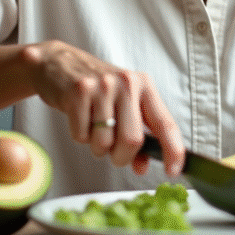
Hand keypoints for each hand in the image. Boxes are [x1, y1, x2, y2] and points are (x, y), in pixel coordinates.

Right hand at [20, 40, 184, 174]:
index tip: (173, 170)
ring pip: (105, 142)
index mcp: (144, 86)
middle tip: (113, 152)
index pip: (165, 123)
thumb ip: (138, 133)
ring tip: (93, 128)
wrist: (60, 65)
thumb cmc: (97, 88)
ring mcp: (103, 86)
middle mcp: (127, 83)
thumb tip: (142, 166)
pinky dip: (80, 136)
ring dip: (98, 147)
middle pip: (132, 140)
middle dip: (121, 157)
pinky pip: (82, 135)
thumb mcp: (124, 104)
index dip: (173, 150)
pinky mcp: (79, 92)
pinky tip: (80, 118)